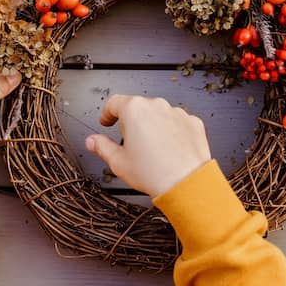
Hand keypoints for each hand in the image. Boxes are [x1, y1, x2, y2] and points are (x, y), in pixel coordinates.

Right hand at [85, 95, 210, 197]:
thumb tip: (92, 141)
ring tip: (151, 149)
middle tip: (129, 142)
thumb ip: (102, 147)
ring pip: (158, 114)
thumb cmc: (153, 173)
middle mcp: (156, 105)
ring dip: (152, 125)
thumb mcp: (118, 162)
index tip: (107, 121)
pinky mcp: (193, 122)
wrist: (186, 183)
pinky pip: (177, 122)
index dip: (107, 113)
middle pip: (138, 107)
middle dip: (131, 122)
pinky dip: (171, 131)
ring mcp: (177, 112)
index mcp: (134, 110)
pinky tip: (168, 149)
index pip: (114, 103)